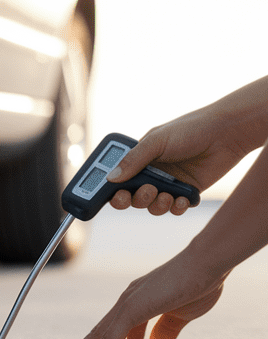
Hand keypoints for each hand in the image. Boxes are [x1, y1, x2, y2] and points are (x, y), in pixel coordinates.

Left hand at [54, 251, 226, 338]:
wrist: (208, 265)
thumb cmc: (199, 284)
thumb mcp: (181, 315)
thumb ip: (166, 332)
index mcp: (138, 302)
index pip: (114, 330)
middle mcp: (128, 301)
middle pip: (99, 332)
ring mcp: (128, 303)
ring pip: (99, 336)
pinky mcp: (133, 308)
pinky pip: (111, 338)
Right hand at [108, 109, 252, 215]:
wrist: (227, 133)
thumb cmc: (190, 129)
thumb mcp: (156, 141)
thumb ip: (133, 160)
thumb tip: (110, 179)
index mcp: (139, 158)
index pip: (117, 178)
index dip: (111, 189)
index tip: (112, 194)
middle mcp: (151, 172)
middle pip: (132, 196)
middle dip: (133, 199)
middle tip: (142, 192)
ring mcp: (168, 183)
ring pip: (152, 205)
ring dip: (155, 205)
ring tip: (164, 195)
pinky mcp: (187, 192)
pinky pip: (175, 208)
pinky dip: (176, 207)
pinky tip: (182, 199)